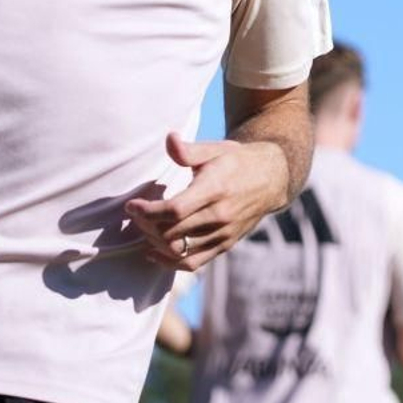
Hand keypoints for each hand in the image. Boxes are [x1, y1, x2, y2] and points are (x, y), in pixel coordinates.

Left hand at [126, 131, 290, 271]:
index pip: (175, 210)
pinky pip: (193, 263)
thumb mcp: (214, 149)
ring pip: (180, 249)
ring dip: (155, 242)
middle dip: (146, 225)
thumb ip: (188, 150)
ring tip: (144, 228)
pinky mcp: (225, 244)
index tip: (132, 206)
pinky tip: (153, 253)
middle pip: (172, 232)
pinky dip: (170, 263)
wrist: (271, 179)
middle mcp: (220, 215)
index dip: (148, 211)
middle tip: (135, 214)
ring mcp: (223, 233)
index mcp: (215, 188)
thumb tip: (169, 139)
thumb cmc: (236, 161)